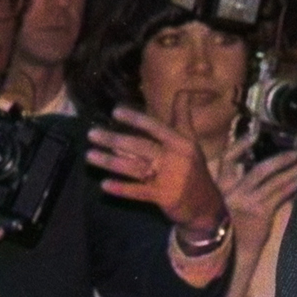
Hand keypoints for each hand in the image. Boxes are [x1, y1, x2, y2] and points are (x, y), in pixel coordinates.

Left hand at [88, 98, 227, 235]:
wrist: (206, 205)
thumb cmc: (194, 169)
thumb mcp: (192, 142)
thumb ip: (182, 117)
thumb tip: (183, 91)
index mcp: (182, 142)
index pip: (156, 127)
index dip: (136, 119)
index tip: (115, 111)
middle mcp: (175, 158)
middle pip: (139, 147)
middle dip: (114, 140)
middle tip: (91, 134)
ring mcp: (168, 179)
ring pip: (134, 168)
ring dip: (110, 162)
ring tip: (89, 155)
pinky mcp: (162, 197)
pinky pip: (137, 192)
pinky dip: (121, 189)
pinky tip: (104, 185)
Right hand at [217, 133, 296, 232]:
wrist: (231, 252)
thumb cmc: (231, 225)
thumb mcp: (226, 201)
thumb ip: (236, 183)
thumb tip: (256, 162)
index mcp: (220, 186)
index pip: (227, 159)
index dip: (239, 144)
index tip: (254, 133)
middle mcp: (231, 192)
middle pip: (260, 169)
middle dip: (281, 159)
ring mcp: (247, 202)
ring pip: (275, 181)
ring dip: (294, 171)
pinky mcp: (260, 213)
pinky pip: (282, 194)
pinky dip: (294, 186)